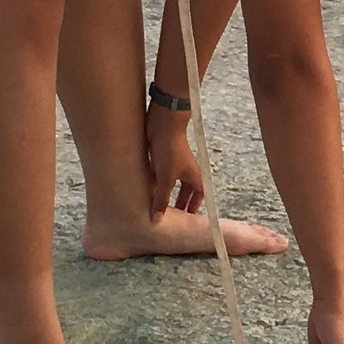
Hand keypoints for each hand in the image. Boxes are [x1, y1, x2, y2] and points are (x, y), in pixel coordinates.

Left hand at [146, 101, 203, 215]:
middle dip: (179, 203)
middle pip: (184, 191)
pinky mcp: (161, 158)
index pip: (198, 195)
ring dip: (165, 193)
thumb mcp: (166, 179)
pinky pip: (159, 174)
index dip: (194, 206)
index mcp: (193, 176)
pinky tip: (145, 189)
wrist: (163, 123)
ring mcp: (173, 164)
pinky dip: (155, 183)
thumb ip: (161, 199)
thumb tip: (157, 220)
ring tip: (156, 205)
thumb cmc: (170, 150)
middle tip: (171, 217)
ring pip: (170, 183)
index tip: (188, 219)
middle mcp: (185, 170)